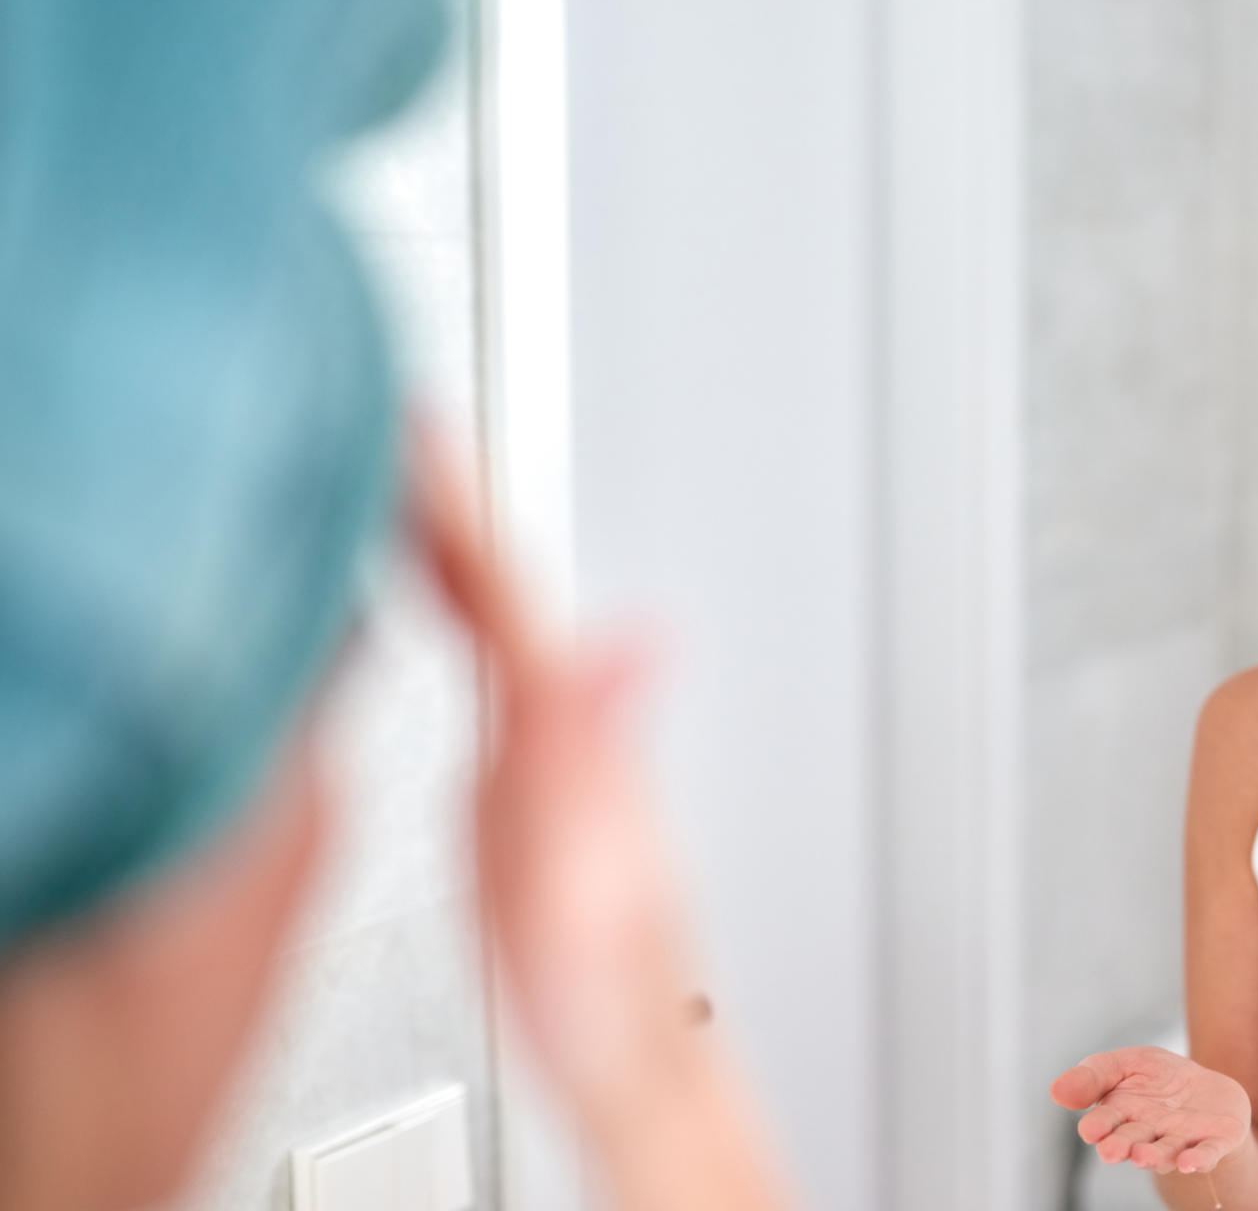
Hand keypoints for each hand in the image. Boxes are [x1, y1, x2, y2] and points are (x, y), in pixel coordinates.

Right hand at [402, 411, 710, 1139]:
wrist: (620, 1042)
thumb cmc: (609, 973)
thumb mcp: (601, 860)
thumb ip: (605, 743)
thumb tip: (643, 637)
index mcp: (576, 728)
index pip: (509, 591)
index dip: (460, 507)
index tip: (420, 431)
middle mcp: (570, 725)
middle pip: (504, 592)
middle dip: (453, 507)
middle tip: (400, 429)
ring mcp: (547, 749)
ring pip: (494, 619)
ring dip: (450, 547)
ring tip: (405, 483)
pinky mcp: (520, 784)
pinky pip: (480, 670)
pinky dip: (450, 616)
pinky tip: (435, 603)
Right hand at [1050, 1046, 1250, 1175]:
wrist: (1206, 1088)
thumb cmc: (1157, 1079)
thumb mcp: (1125, 1063)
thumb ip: (1092, 1075)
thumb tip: (1056, 1092)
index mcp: (1122, 1114)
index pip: (1105, 1122)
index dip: (1097, 1127)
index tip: (1090, 1130)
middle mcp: (1148, 1134)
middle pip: (1132, 1141)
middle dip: (1121, 1146)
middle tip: (1111, 1151)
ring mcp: (1181, 1140)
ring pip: (1165, 1151)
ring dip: (1154, 1156)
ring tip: (1143, 1157)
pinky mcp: (1213, 1142)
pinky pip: (1206, 1153)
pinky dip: (1198, 1160)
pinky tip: (1189, 1163)